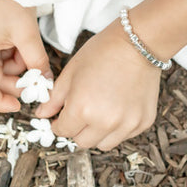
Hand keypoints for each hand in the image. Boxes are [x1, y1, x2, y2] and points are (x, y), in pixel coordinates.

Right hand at [0, 0, 51, 112]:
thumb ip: (37, 61)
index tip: (20, 105)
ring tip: (29, 48)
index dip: (0, 103)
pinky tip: (21, 44)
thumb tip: (45, 82)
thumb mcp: (26, 33)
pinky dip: (12, 56)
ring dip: (17, 66)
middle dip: (17, 79)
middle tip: (38, 74)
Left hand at [36, 20, 160, 149]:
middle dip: (76, 129)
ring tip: (99, 112)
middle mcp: (105, 122)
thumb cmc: (103, 51)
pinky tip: (117, 107)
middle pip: (82, 142)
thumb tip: (42, 115)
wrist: (138, 42)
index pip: (63, 131)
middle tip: (80, 113)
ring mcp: (127, 124)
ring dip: (97, 133)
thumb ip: (55, 98)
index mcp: (82, 109)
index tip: (61, 117)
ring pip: (104, 144)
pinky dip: (118, 128)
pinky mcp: (143, 122)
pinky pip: (124, 135)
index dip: (58, 123)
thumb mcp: (71, 71)